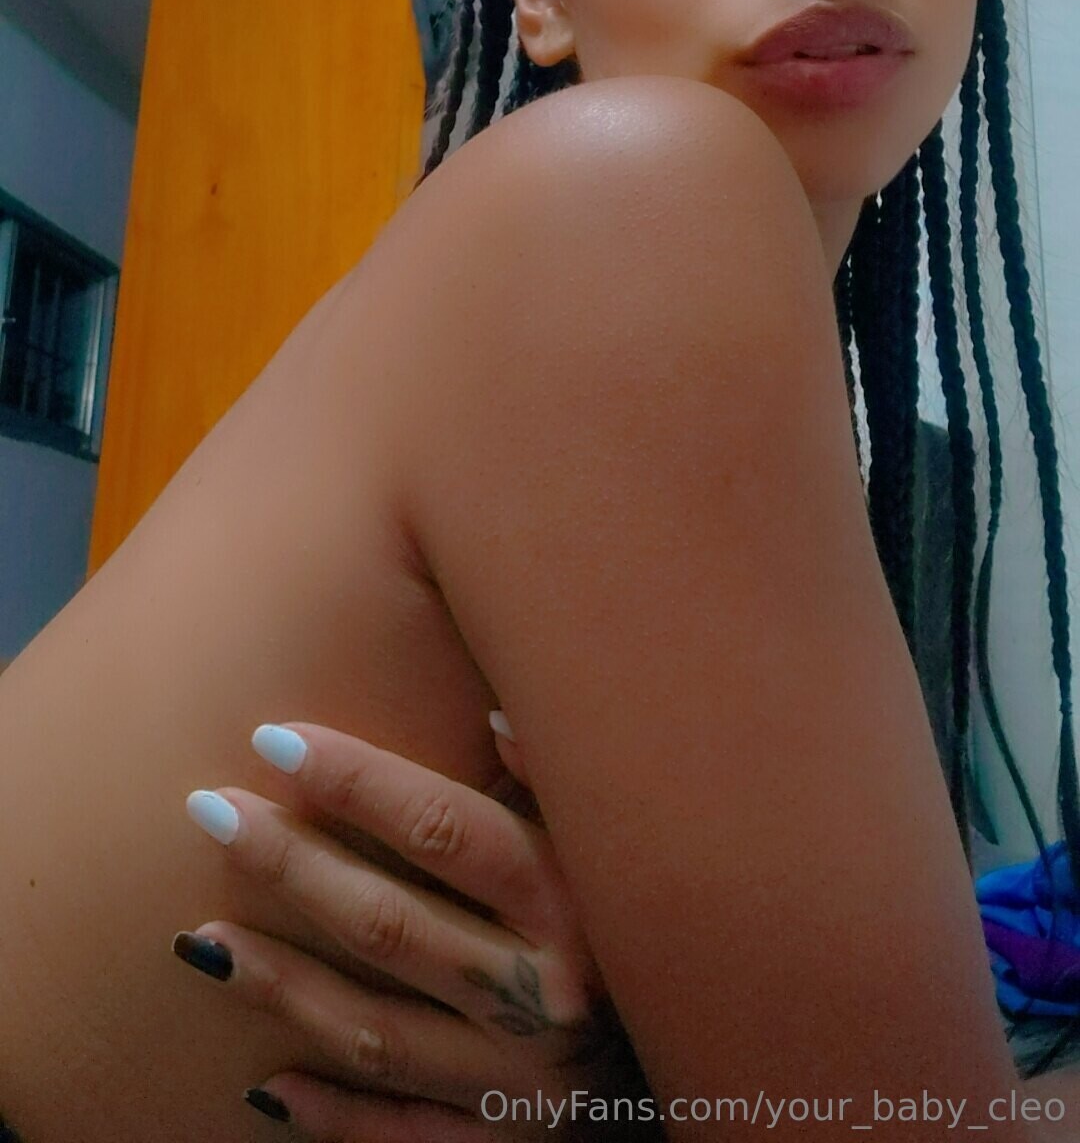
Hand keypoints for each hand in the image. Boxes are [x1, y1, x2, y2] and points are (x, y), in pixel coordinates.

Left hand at [174, 717, 653, 1139]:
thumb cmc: (670, 928)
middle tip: (210, 811)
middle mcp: (542, 995)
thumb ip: (568, 781)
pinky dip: (332, 1115)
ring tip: (199, 943)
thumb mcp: (629, 846)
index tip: (275, 736)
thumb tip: (496, 715)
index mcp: (572, 906)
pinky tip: (266, 1087)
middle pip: (390, 924)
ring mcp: (519, 1084)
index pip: (444, 829)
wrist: (735, 1075)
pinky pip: (401, 1137)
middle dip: (291, 863)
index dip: (356, 780)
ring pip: (376, 1031)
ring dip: (282, 986)